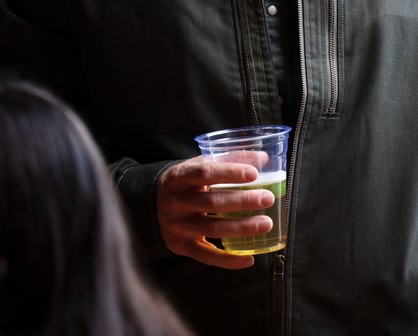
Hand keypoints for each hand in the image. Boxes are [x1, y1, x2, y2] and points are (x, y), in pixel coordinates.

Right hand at [156, 155, 276, 268]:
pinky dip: (228, 260)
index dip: (230, 172)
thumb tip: (263, 157)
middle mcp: (176, 202)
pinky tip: (249, 258)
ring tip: (266, 224)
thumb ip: (228, 159)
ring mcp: (178, 226)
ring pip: (212, 228)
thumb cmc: (184, 182)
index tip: (254, 173)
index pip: (204, 172)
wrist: (150, 206)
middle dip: (243, 200)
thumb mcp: (197, 166)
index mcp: (179, 177)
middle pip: (212, 202)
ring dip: (242, 227)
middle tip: (267, 198)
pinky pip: (206, 256)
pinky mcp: (181, 246)